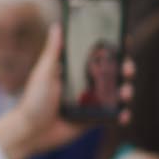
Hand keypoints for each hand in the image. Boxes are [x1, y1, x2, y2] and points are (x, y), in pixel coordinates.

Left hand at [0, 25, 134, 158]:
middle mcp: (86, 84)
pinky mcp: (94, 119)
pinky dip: (121, 115)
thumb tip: (57, 26)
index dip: (114, 48)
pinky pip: (112, 116)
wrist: (30, 131)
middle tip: (128, 68)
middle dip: (126, 68)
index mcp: (75, 70)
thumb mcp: (43, 73)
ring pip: (117, 93)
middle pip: (114, 73)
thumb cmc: (33, 100)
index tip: (126, 40)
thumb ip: (52, 51)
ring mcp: (91, 102)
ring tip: (125, 93)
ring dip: (126, 90)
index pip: (98, 55)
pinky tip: (123, 115)